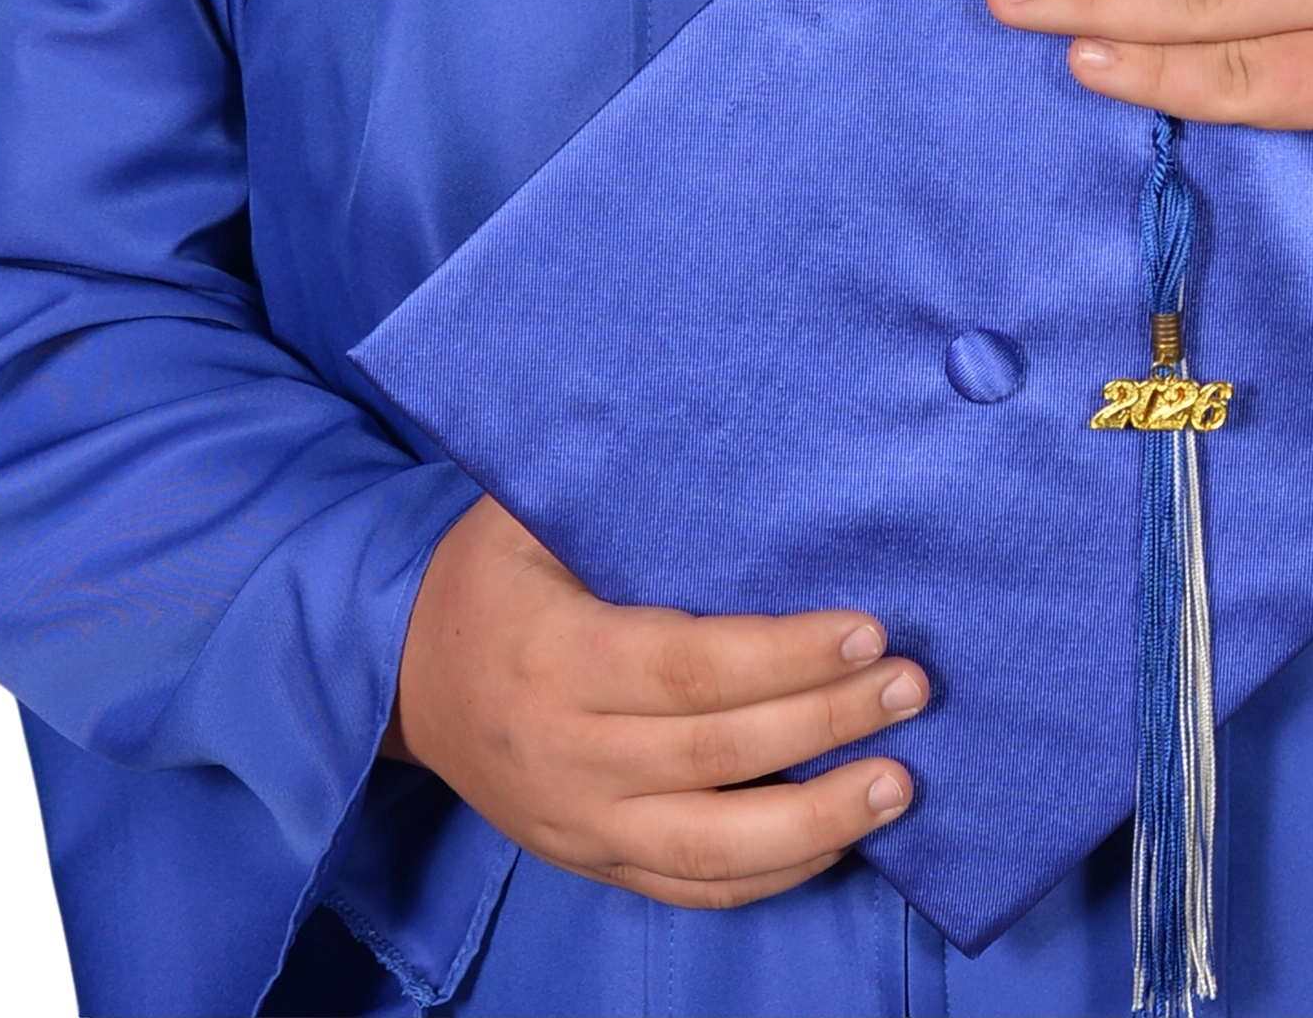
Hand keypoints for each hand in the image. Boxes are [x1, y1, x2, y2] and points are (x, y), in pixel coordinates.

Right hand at [386, 494, 924, 905]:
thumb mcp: (527, 512)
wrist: (399, 677)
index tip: (867, 630)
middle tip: (912, 689)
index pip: (688, 668)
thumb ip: (611, 486)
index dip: (783, 656)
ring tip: (900, 783)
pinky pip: (689, 887)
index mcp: (555, 657)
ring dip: (816, 821)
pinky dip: (769, 875)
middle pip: (716, 754)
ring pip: (711, 847)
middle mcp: (567, 754)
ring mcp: (578, 823)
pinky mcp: (590, 861)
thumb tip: (723, 424)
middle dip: (825, 722)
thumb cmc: (486, 574)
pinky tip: (837, 837)